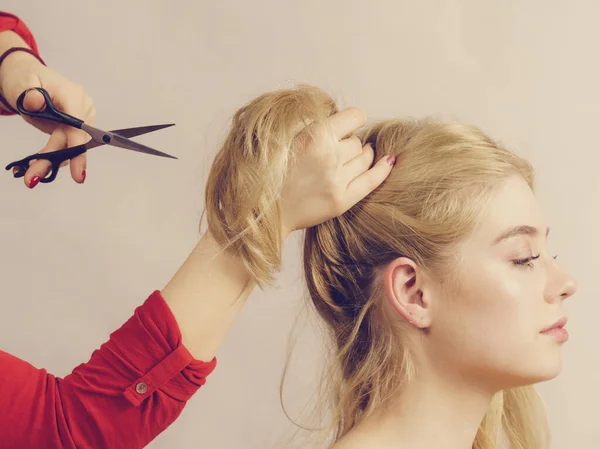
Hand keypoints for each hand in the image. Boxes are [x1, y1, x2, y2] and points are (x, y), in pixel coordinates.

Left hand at [0, 50, 94, 187]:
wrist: (27, 79)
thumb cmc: (26, 78)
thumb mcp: (21, 83)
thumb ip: (28, 93)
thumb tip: (36, 102)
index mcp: (73, 95)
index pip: (78, 125)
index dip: (77, 148)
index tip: (79, 172)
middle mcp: (83, 108)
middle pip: (72, 141)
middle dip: (54, 160)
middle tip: (33, 177)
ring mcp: (81, 120)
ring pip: (69, 148)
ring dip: (51, 162)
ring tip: (30, 174)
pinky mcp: (74, 129)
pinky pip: (66, 147)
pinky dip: (52, 157)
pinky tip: (35, 164)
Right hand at [279, 107, 394, 236]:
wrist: (261, 211)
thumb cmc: (270, 172)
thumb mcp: (285, 137)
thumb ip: (312, 125)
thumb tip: (342, 118)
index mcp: (314, 136)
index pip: (354, 117)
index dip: (351, 120)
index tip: (347, 125)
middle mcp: (329, 157)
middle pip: (357, 141)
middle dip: (348, 143)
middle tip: (334, 150)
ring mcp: (337, 181)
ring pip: (364, 158)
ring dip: (360, 156)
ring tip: (350, 159)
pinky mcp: (341, 201)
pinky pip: (372, 180)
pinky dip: (382, 169)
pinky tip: (388, 161)